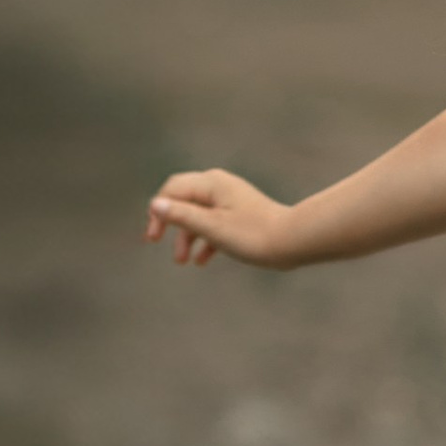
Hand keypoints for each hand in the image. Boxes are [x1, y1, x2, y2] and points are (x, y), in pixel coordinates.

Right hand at [145, 168, 296, 270]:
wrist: (293, 241)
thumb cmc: (253, 234)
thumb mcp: (211, 227)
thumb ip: (182, 216)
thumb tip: (155, 205)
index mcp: (211, 183)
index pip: (172, 190)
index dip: (157, 211)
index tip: (152, 238)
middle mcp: (220, 186)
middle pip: (183, 200)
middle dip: (168, 222)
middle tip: (154, 242)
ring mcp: (231, 200)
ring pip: (199, 215)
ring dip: (186, 236)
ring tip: (181, 261)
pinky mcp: (241, 215)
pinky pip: (215, 224)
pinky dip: (205, 240)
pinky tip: (201, 261)